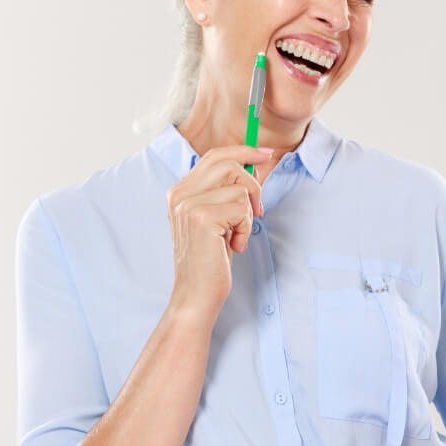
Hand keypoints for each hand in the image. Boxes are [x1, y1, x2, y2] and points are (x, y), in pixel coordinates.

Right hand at [166, 145, 273, 321]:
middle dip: (253, 185)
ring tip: (235, 236)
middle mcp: (179, 194)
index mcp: (180, 191)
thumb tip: (253, 163)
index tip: (265, 154)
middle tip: (256, 212)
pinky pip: (241, 207)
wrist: (196, 295)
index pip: (214, 155)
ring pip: (239, 187)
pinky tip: (233, 246)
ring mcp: (188, 204)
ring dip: (247, 214)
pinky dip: (244, 228)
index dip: (243, 151)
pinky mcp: (202, 218)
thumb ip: (223, 191)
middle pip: (229, 163)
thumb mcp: (216, 219)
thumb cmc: (210, 260)